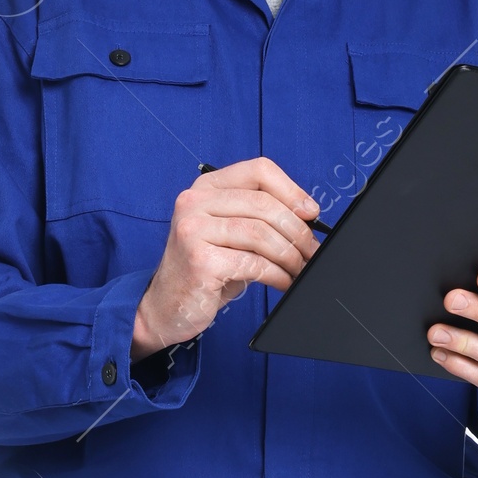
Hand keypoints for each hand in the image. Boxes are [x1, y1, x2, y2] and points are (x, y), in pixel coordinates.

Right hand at [133, 159, 318, 355]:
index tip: (310, 213)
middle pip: (264, 204)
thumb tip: (307, 214)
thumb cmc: (205, 270)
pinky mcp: (199, 261)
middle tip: (311, 251)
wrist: (167, 307)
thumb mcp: (230, 233)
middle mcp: (195, 202)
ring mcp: (193, 230)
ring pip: (261, 233)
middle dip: (297, 230)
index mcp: (206, 188)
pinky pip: (254, 263)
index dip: (292, 190)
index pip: (259, 170)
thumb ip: (257, 216)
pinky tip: (283, 282)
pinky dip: (277, 275)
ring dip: (290, 255)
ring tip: (298, 269)